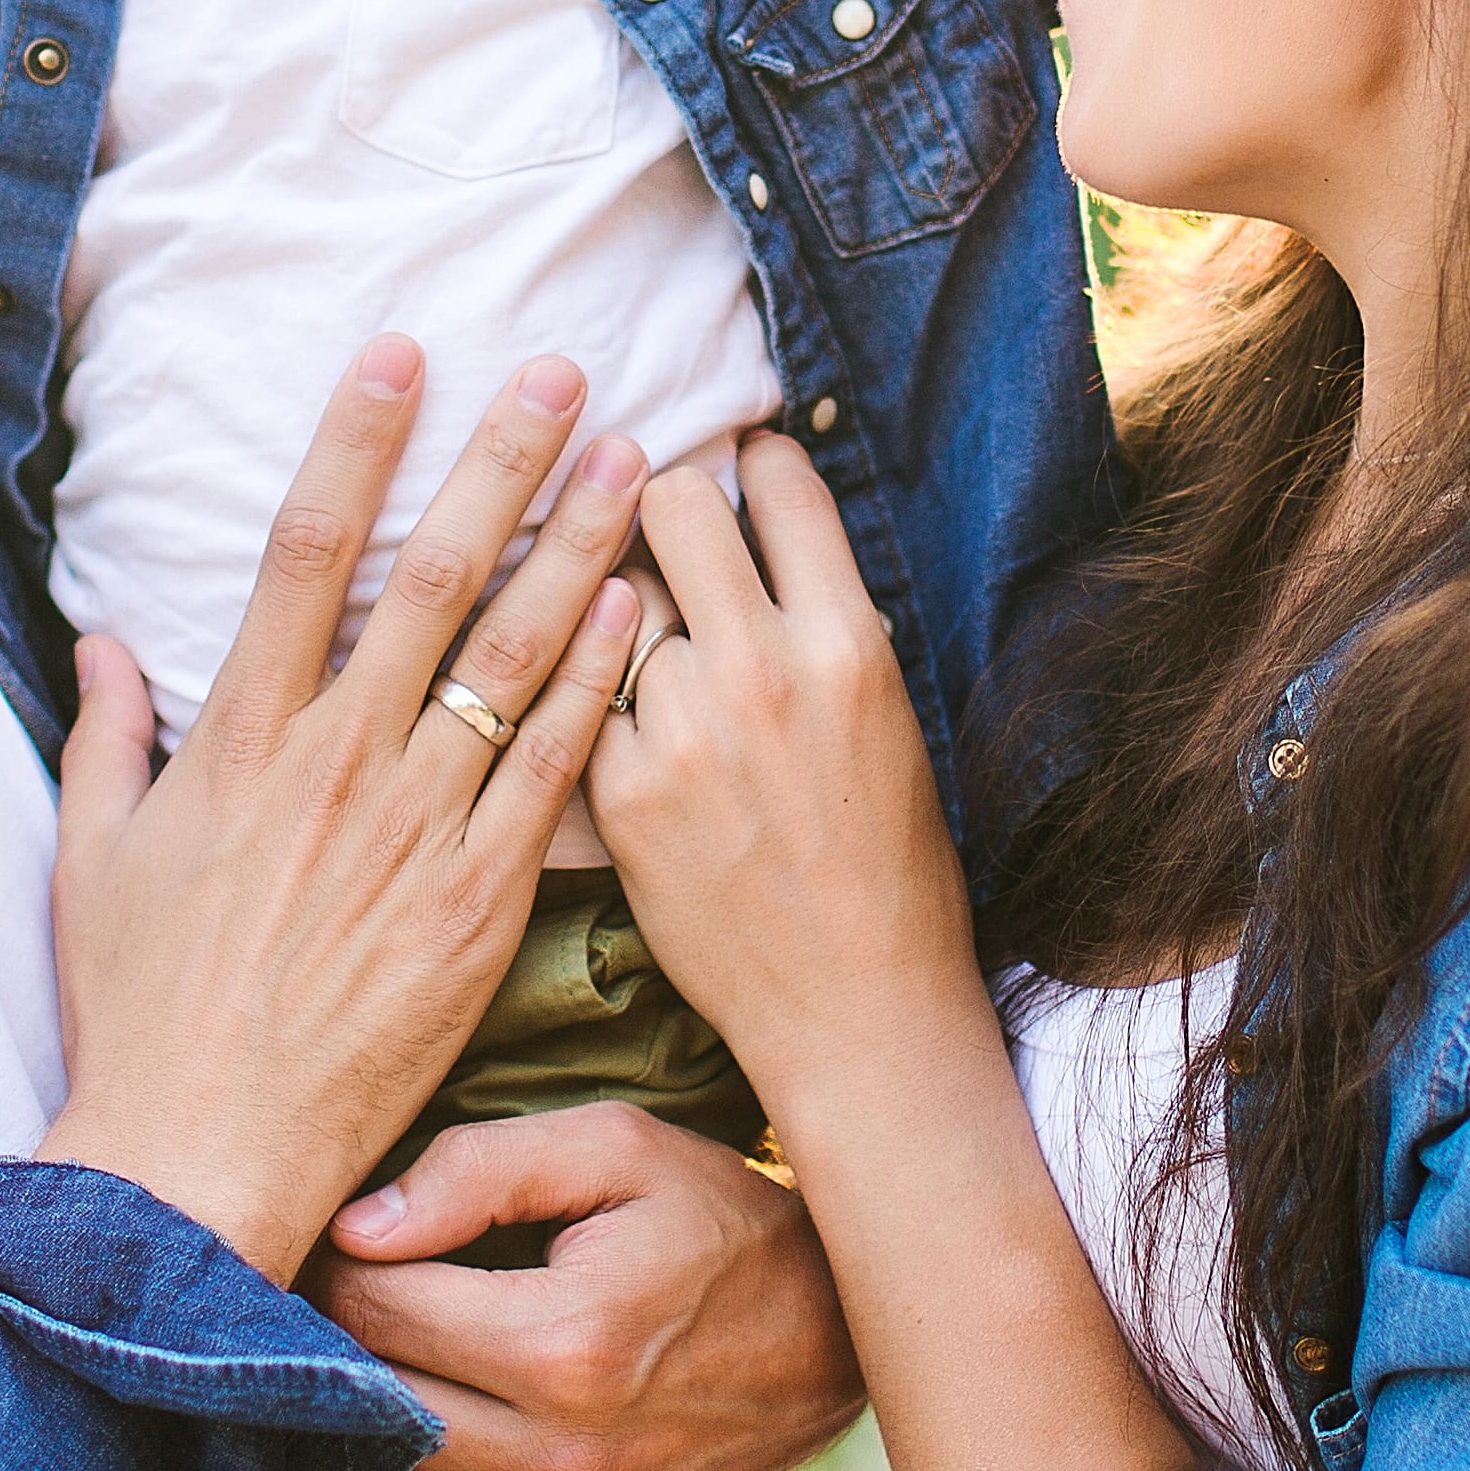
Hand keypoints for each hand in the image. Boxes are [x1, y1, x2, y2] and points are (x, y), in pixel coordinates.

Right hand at [36, 342, 650, 1279]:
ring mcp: (416, 830)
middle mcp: (337, 763)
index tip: (399, 353)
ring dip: (580, 547)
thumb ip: (105, 735)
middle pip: (433, 577)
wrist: (199, 1153)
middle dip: (501, 462)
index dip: (355, 441)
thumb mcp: (91, 858)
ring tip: (640, 461)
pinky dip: (600, 684)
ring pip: (513, 659)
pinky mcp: (479, 905)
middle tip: (564, 372)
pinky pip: (556, 773)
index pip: (302, 549)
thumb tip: (103, 639)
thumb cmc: (139, 1012)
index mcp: (240, 737)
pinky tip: (644, 612)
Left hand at [278, 1105, 860, 1470]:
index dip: (328, 1273)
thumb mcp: (613, 1149)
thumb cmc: (711, 1222)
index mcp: (564, 1344)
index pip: (374, 1315)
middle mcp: (564, 1465)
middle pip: (367, 1426)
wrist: (836, 1332)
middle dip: (307, 1375)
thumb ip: (478, 1169)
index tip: (324, 1253)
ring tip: (268, 1460)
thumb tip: (353, 1230)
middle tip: (285, 1340)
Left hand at [588, 435, 978, 1090]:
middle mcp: (764, 670)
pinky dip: (590, 695)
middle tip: (655, 523)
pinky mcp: (620, 793)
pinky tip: (608, 712)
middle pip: (671, 504)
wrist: (855, 1007)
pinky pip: (580, 695)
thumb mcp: (884, 717)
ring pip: (611, 600)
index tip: (736, 469)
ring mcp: (683, 731)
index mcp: (848, 643)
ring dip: (619, 609)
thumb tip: (762, 536)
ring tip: (634, 640)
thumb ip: (820, 623)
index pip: (780, 484)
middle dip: (658, 501)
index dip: (752, 464)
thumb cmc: (889, 866)